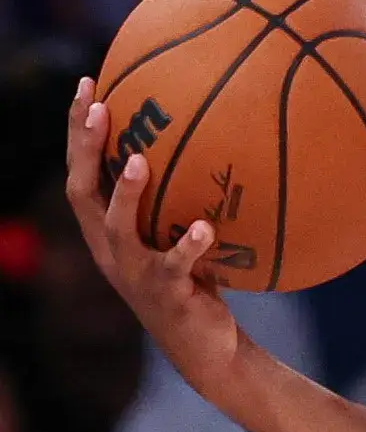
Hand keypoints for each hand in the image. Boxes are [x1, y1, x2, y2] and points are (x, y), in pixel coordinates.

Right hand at [65, 77, 243, 397]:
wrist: (207, 348)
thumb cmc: (198, 280)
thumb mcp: (185, 231)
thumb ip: (186, 193)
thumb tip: (222, 132)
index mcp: (108, 231)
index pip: (83, 172)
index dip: (78, 131)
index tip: (87, 83)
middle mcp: (111, 250)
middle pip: (82, 192)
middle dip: (85, 148)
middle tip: (97, 106)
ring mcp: (136, 275)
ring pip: (118, 230)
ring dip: (127, 194)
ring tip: (140, 160)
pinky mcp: (169, 296)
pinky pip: (175, 267)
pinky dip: (188, 246)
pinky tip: (203, 226)